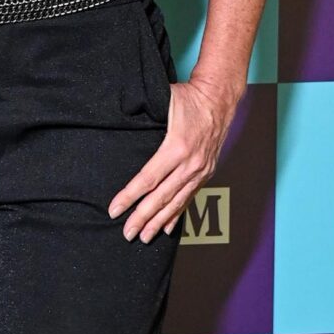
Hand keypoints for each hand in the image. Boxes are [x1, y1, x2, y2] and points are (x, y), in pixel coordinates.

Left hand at [107, 73, 237, 240]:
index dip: (129, 197)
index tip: (114, 210)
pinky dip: (177, 214)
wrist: (220, 98)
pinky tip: (167, 227)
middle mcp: (190, 164)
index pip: (148, 179)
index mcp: (177, 147)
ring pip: (176, 202)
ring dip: (159, 222)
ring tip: (145, 237)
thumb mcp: (162, 101)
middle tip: (127, 233)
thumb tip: (114, 118)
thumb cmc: (189, 97)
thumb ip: (139, 112)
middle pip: (161, 197)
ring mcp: (200, 170)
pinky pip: (189, 197)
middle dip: (142, 217)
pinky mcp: (206, 172)